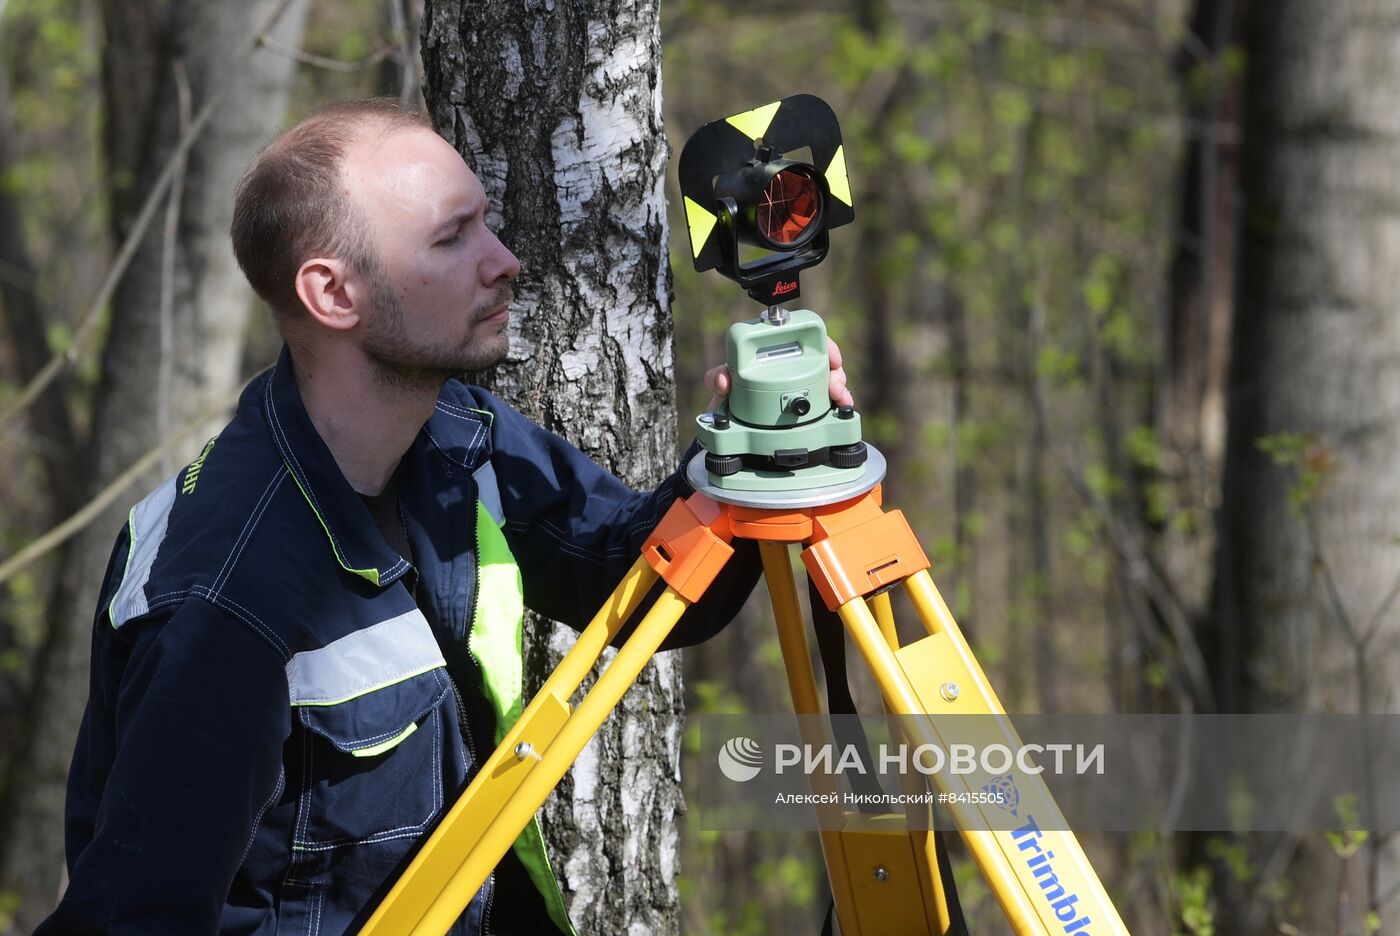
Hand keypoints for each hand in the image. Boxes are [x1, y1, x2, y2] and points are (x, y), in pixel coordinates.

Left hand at [703, 337, 853, 413]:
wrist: (733, 425)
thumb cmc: (729, 397)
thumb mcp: (721, 386)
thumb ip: (716, 378)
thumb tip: (723, 380)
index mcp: (774, 352)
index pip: (805, 337)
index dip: (823, 344)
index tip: (832, 358)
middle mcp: (792, 365)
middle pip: (823, 359)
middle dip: (836, 371)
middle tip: (836, 384)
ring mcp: (802, 385)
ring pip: (830, 378)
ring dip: (839, 387)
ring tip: (840, 398)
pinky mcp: (808, 404)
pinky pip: (829, 400)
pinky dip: (839, 403)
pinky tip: (843, 408)